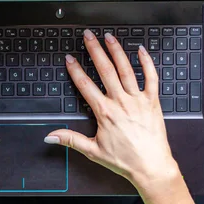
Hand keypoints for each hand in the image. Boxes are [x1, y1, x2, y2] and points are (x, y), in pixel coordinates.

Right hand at [45, 30, 178, 189]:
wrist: (151, 167)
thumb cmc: (125, 160)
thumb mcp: (93, 151)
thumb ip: (70, 140)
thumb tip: (51, 136)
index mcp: (105, 113)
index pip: (86, 86)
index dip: (76, 70)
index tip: (70, 59)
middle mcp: (121, 102)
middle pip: (105, 70)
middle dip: (95, 51)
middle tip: (88, 37)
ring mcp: (138, 100)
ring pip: (126, 70)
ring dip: (116, 51)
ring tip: (109, 38)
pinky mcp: (153, 102)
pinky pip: (151, 78)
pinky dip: (147, 63)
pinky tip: (141, 51)